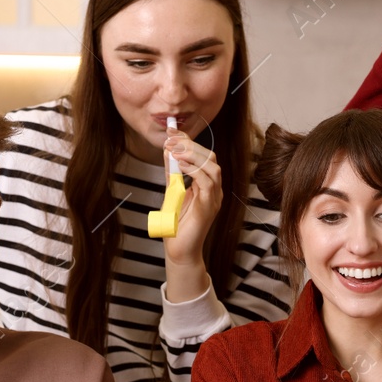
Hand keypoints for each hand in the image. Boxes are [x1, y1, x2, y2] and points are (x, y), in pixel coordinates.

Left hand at [161, 130, 223, 300]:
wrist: (179, 250)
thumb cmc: (176, 224)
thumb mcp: (171, 191)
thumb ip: (171, 172)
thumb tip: (167, 148)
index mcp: (207, 185)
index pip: (203, 156)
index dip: (188, 141)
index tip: (172, 131)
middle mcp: (214, 190)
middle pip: (210, 158)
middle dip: (190, 145)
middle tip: (170, 139)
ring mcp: (215, 198)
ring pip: (212, 168)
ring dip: (192, 155)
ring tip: (174, 150)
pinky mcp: (210, 207)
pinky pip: (207, 183)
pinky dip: (194, 170)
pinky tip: (180, 164)